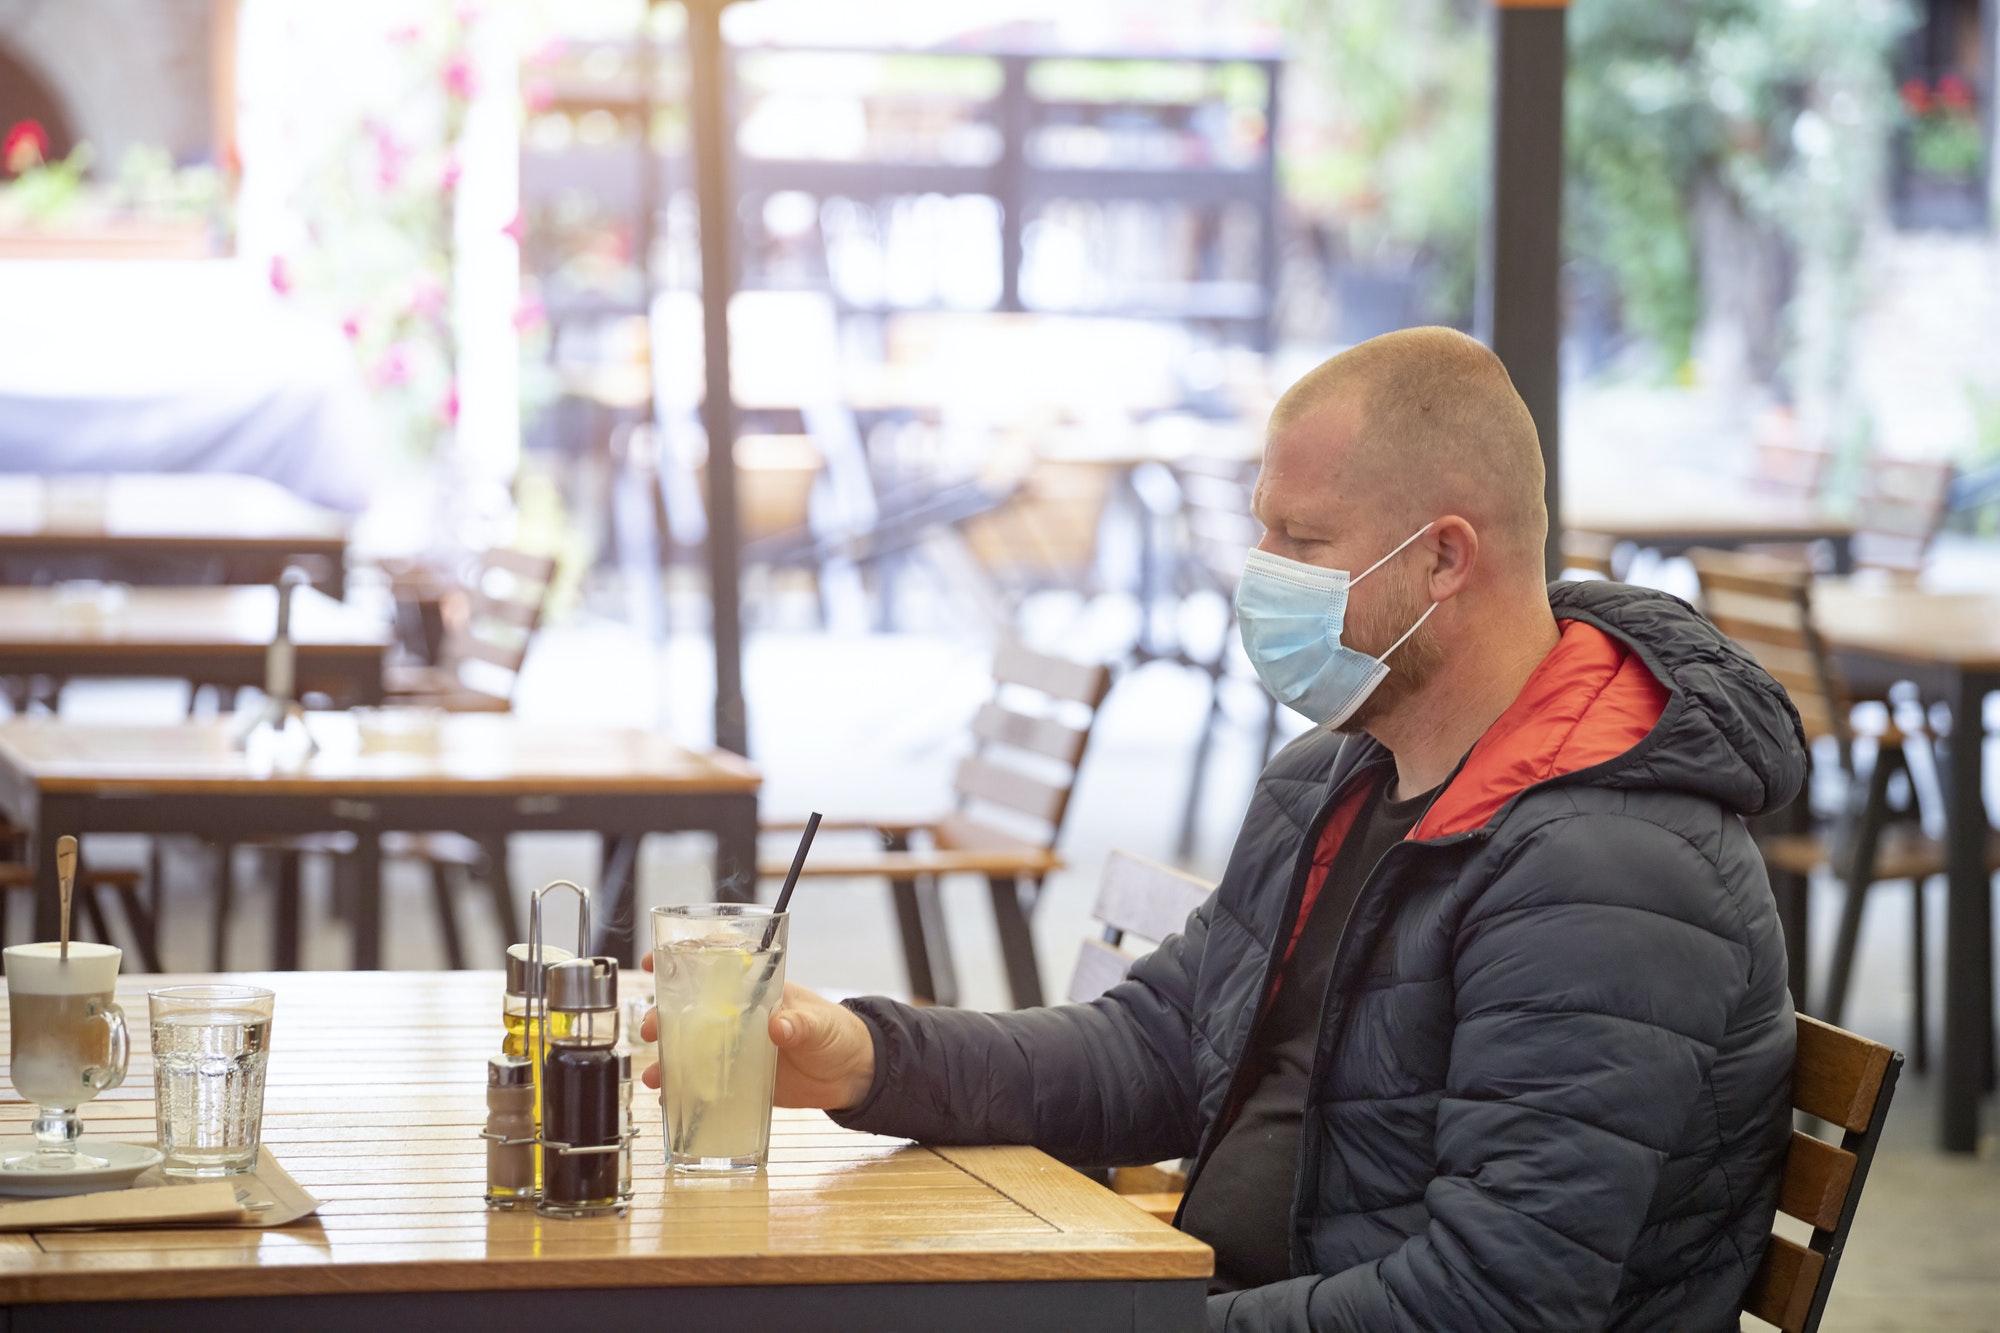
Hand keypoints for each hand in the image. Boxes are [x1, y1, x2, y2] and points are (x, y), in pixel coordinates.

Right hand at [638, 956, 874, 1110]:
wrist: (850, 1075)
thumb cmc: (837, 1033)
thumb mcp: (820, 1023)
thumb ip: (800, 1023)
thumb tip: (779, 1025)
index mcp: (757, 990)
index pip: (716, 963)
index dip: (684, 956)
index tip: (656, 959)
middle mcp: (738, 1016)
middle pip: (691, 1008)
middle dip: (663, 1014)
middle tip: (650, 1026)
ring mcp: (735, 1047)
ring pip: (691, 1046)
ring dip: (668, 1055)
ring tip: (655, 1071)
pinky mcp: (738, 1078)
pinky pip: (704, 1081)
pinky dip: (684, 1088)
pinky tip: (669, 1097)